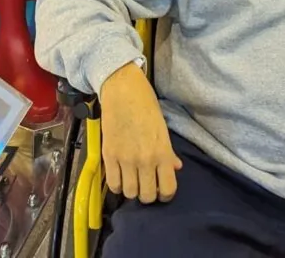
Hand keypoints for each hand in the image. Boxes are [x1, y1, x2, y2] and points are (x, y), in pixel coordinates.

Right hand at [99, 62, 182, 204]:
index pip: (168, 189)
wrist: (122, 88)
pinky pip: (113, 184)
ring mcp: (126, 158)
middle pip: (147, 196)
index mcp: (162, 152)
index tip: (161, 189)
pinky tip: (120, 176)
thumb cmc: (145, 103)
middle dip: (148, 194)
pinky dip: (117, 184)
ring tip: (132, 179)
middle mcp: (145, 159)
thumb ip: (168, 151)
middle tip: (146, 183)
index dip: (165, 194)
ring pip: (129, 193)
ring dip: (132, 189)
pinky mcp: (109, 155)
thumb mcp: (162, 127)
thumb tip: (176, 167)